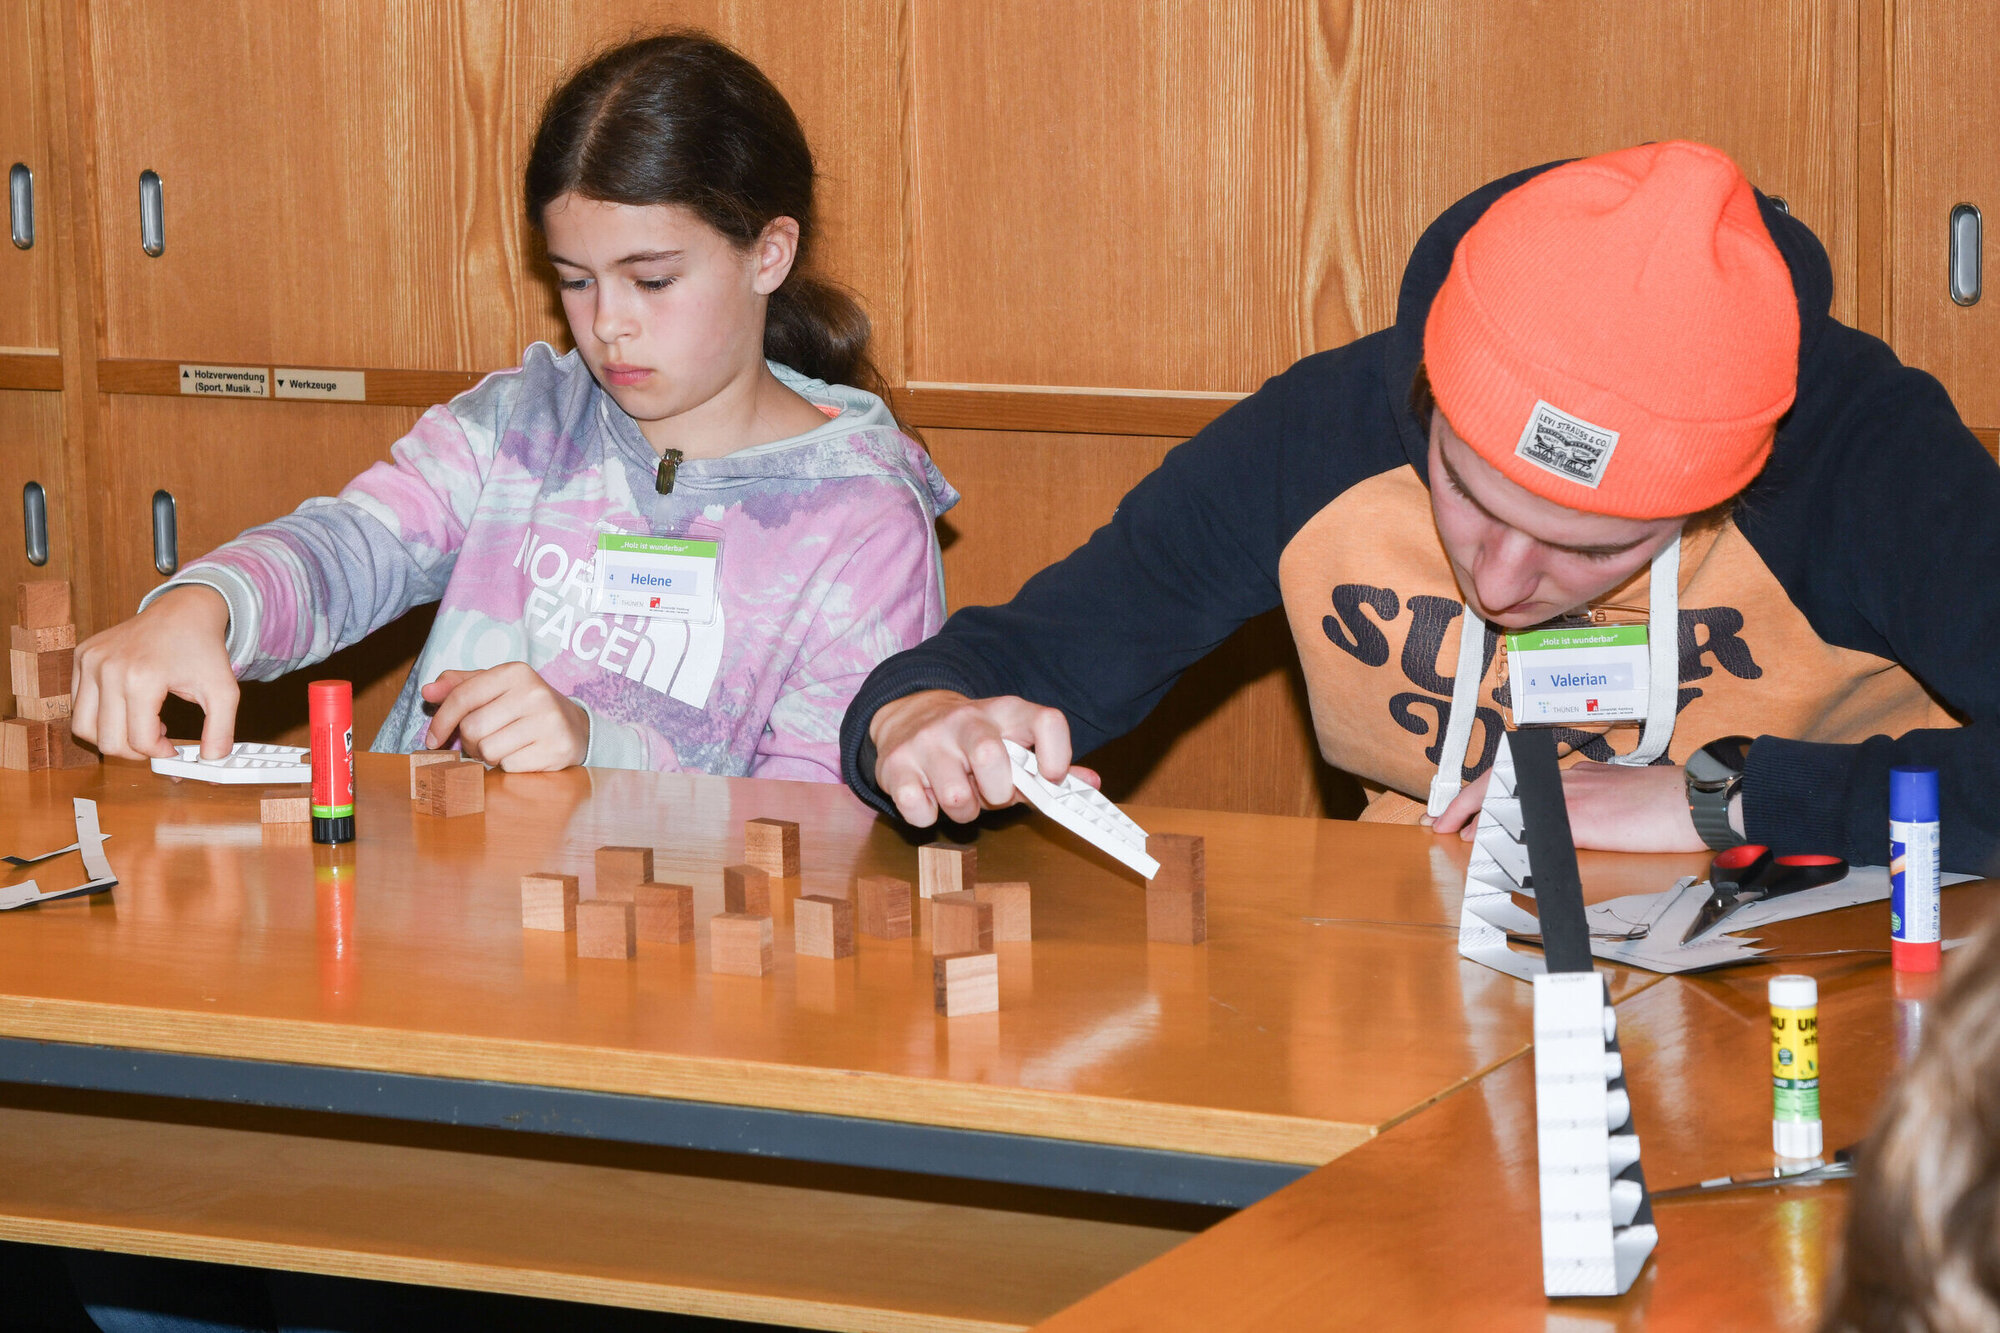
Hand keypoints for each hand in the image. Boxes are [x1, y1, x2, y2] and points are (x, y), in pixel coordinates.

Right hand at [72, 584, 237, 759]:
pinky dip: (100, 718)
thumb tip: (211, 761)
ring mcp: (90, 661)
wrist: (185, 610)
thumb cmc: (202, 649)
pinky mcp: (82, 657)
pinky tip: (130, 707)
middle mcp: (108, 668)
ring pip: (83, 728)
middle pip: (107, 740)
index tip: (173, 750)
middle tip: (158, 741)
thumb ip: (221, 730)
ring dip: (113, 737)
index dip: (159, 754)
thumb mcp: (223, 691)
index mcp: (142, 677)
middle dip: (135, 751)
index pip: (139, 740)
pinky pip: (78, 706)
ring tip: (143, 723)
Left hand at [420, 663, 587, 770]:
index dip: (441, 721)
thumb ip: (460, 686)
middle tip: (482, 741)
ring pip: (488, 750)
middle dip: (469, 742)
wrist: (575, 727)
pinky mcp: (556, 748)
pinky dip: (508, 766)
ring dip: (488, 756)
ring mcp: (548, 722)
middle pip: (472, 728)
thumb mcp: (496, 688)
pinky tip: (521, 755)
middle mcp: (534, 693)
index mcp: (515, 672)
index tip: (433, 740)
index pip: (462, 697)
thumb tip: (427, 691)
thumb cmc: (524, 707)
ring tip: (502, 747)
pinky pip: (509, 766)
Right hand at [868, 689, 1099, 826]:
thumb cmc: (973, 745)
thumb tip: (1092, 784)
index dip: (1057, 753)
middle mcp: (966, 719)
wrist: (908, 718)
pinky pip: (918, 811)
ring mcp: (927, 740)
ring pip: (956, 797)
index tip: (1052, 777)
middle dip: (996, 794)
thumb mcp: (1014, 747)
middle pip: (991, 757)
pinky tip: (928, 796)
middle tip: (990, 793)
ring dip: (963, 811)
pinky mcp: (894, 764)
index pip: (1045, 720)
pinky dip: (927, 816)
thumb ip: (1051, 768)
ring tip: (959, 795)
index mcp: (1006, 713)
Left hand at [1428, 758, 1706, 852]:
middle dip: (1464, 803)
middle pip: (1501, 784)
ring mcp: (1574, 796)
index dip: (1482, 793)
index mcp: (1579, 776)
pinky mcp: (1583, 818)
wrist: (1701, 801)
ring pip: (1510, 802)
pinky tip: (1492, 849)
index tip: (1458, 811)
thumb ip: (1593, 811)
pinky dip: (1508, 837)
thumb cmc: (1673, 806)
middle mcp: (1569, 779)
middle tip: (1440, 823)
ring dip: (1478, 821)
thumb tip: (1572, 832)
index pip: (1518, 779)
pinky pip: (1534, 827)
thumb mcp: (1623, 802)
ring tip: (1455, 834)